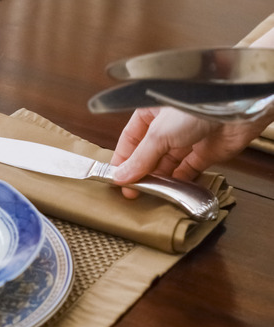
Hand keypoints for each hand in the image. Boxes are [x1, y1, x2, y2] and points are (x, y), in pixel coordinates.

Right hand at [111, 106, 273, 198]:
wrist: (236, 107)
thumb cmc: (195, 106)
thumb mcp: (158, 133)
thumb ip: (139, 159)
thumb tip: (120, 177)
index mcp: (151, 113)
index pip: (130, 139)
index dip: (122, 159)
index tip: (116, 179)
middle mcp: (168, 126)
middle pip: (148, 154)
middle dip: (140, 172)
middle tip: (132, 192)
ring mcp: (187, 139)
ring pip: (167, 164)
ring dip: (158, 179)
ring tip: (150, 193)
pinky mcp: (205, 152)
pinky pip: (188, 171)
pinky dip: (179, 182)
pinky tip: (171, 191)